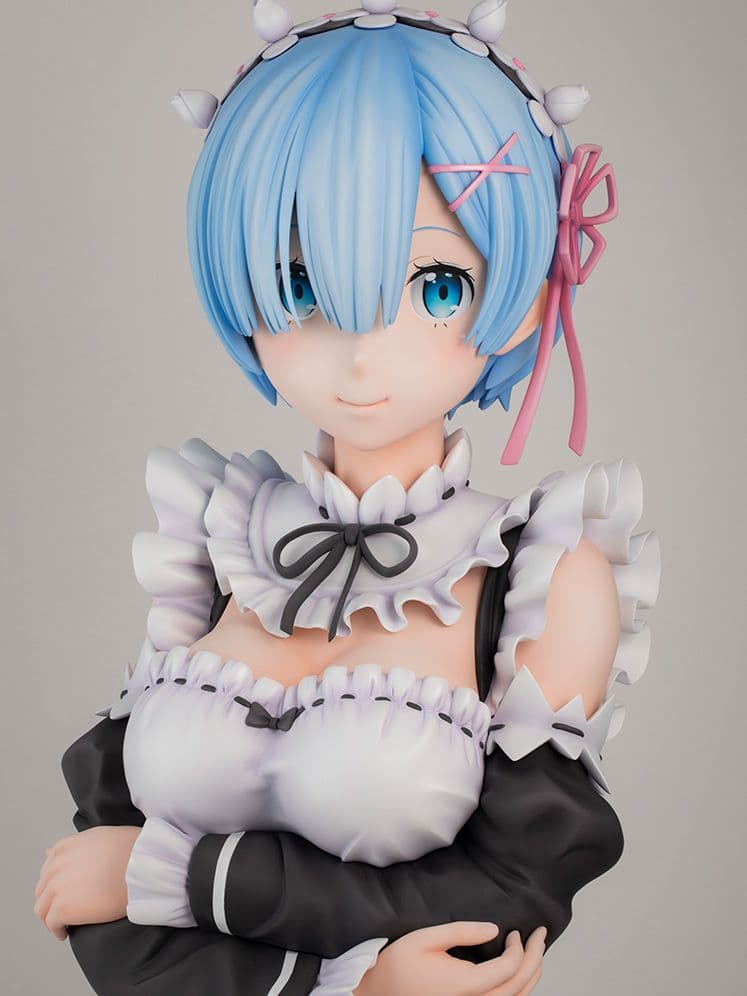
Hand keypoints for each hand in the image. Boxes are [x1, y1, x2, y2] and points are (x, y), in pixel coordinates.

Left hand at [34, 826, 140, 939]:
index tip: (64, 891)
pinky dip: (57, 929)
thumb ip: (76, 846)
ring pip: (41, 908)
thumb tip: (51, 851)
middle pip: (42, 889)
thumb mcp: (101, 837)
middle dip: (51, 900)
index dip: (55, 882)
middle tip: (65, 909)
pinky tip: (67, 932)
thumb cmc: (132, 852)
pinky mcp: (62, 908)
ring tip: (64, 924)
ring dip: (51, 917)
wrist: (143, 866)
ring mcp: (57, 887)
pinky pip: (52, 923)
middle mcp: (57, 865)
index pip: (48, 868)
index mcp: (66, 847)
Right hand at [354, 921, 545, 995]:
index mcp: (466, 986)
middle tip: (542, 935)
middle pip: (519, 986)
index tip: (515, 931)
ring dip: (531, 977)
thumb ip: (462, 931)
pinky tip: (520, 976)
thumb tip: (494, 930)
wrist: (379, 992)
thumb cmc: (399, 964)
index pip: (509, 968)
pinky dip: (518, 991)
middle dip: (535, 959)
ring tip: (537, 954)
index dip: (520, 947)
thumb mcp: (426, 938)